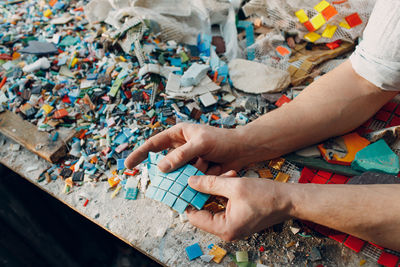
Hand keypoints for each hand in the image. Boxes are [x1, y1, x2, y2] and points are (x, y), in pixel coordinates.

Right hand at [125, 123, 251, 174]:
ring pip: (176, 173)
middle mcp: (181, 147)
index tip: (128, 164)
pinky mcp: (196, 171)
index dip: (140, 153)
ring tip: (198, 170)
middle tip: (164, 180)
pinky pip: (188, 179)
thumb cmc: (222, 140)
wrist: (242, 150)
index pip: (154, 143)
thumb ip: (181, 155)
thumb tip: (161, 167)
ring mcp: (188, 160)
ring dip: (183, 176)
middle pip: (164, 161)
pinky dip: (192, 181)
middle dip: (165, 171)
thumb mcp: (200, 144)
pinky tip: (204, 176)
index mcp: (178, 134)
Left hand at [186, 172, 292, 240]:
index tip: (183, 186)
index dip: (188, 200)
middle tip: (202, 177)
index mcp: (225, 228)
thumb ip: (210, 183)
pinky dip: (225, 193)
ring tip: (225, 176)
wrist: (289, 200)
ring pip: (214, 206)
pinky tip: (231, 179)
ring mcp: (234, 226)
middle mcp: (228, 231)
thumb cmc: (267, 196)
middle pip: (204, 211)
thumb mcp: (234, 186)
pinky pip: (224, 206)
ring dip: (216, 189)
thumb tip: (191, 182)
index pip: (195, 216)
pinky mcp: (239, 219)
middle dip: (205, 191)